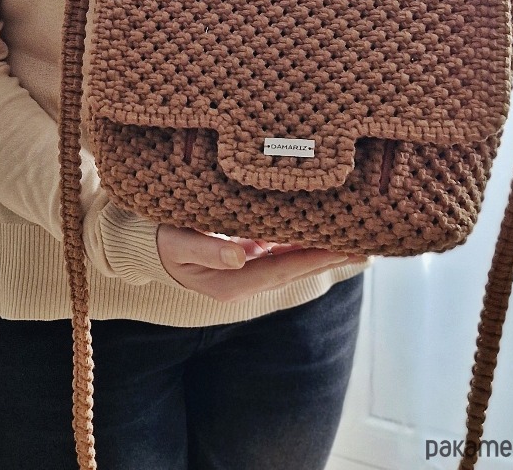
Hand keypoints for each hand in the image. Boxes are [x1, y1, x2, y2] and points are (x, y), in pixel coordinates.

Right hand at [156, 224, 363, 303]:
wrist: (144, 248)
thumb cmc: (159, 241)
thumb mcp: (176, 243)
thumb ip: (206, 249)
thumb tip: (241, 256)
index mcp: (231, 282)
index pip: (284, 269)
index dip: (315, 258)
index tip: (346, 246)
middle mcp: (244, 279)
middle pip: (296, 268)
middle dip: (331, 256)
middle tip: (369, 244)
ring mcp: (246, 268)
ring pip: (293, 260)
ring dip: (322, 250)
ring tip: (356, 238)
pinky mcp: (245, 256)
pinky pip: (281, 250)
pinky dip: (303, 241)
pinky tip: (322, 231)